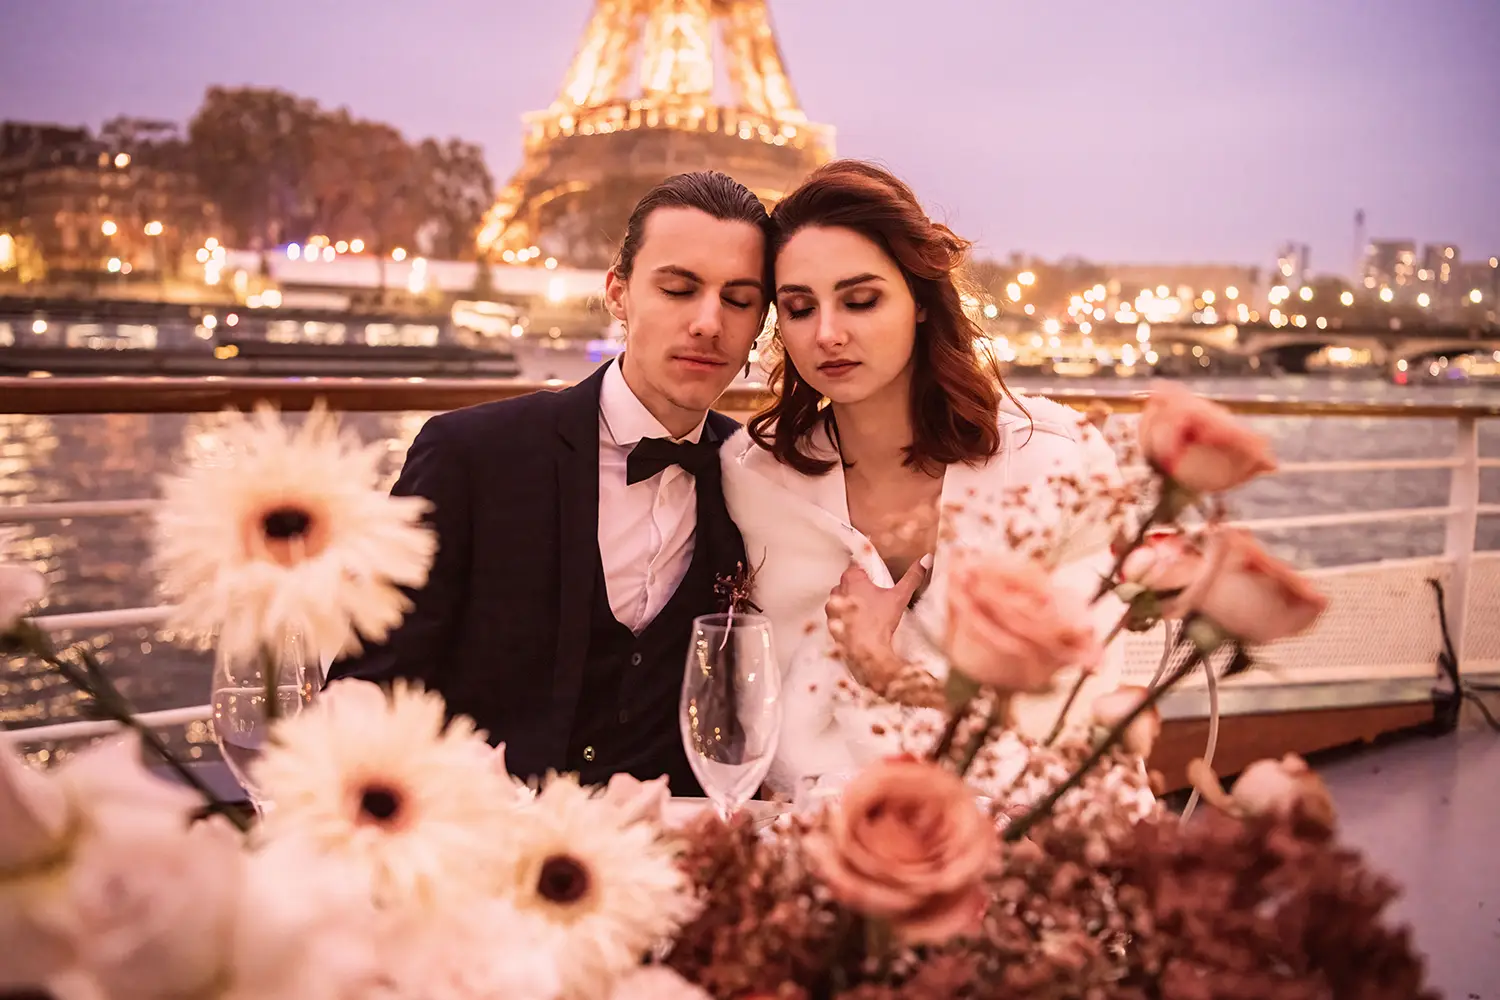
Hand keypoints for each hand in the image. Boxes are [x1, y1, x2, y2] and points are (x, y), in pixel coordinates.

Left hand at [825, 556, 931, 696]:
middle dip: (861, 586)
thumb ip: (913, 576)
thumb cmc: (880, 621)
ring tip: (869, 610)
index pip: (857, 564)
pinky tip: (860, 622)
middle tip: (876, 595)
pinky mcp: (830, 623)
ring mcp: (831, 608)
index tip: (876, 576)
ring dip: (853, 601)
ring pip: (843, 598)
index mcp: (851, 578)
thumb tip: (925, 559)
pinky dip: (847, 617)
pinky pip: (839, 615)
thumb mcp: (900, 596)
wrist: (866, 650)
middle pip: (849, 581)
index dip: (868, 569)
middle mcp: (837, 590)